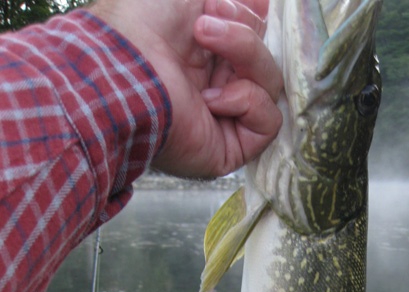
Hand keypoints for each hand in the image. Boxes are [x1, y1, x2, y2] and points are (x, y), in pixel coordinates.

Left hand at [91, 0, 282, 178]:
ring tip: (205, 46)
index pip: (256, 37)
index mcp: (207, 51)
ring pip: (270, 85)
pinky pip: (269, 121)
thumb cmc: (144, 21)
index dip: (255, 21)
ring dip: (246, 58)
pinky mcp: (232, 147)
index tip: (232, 5)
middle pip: (265, 59)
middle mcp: (218, 83)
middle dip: (245, 36)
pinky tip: (210, 99)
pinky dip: (248, 102)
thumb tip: (262, 2)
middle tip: (205, 25)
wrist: (124, 64)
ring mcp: (226, 117)